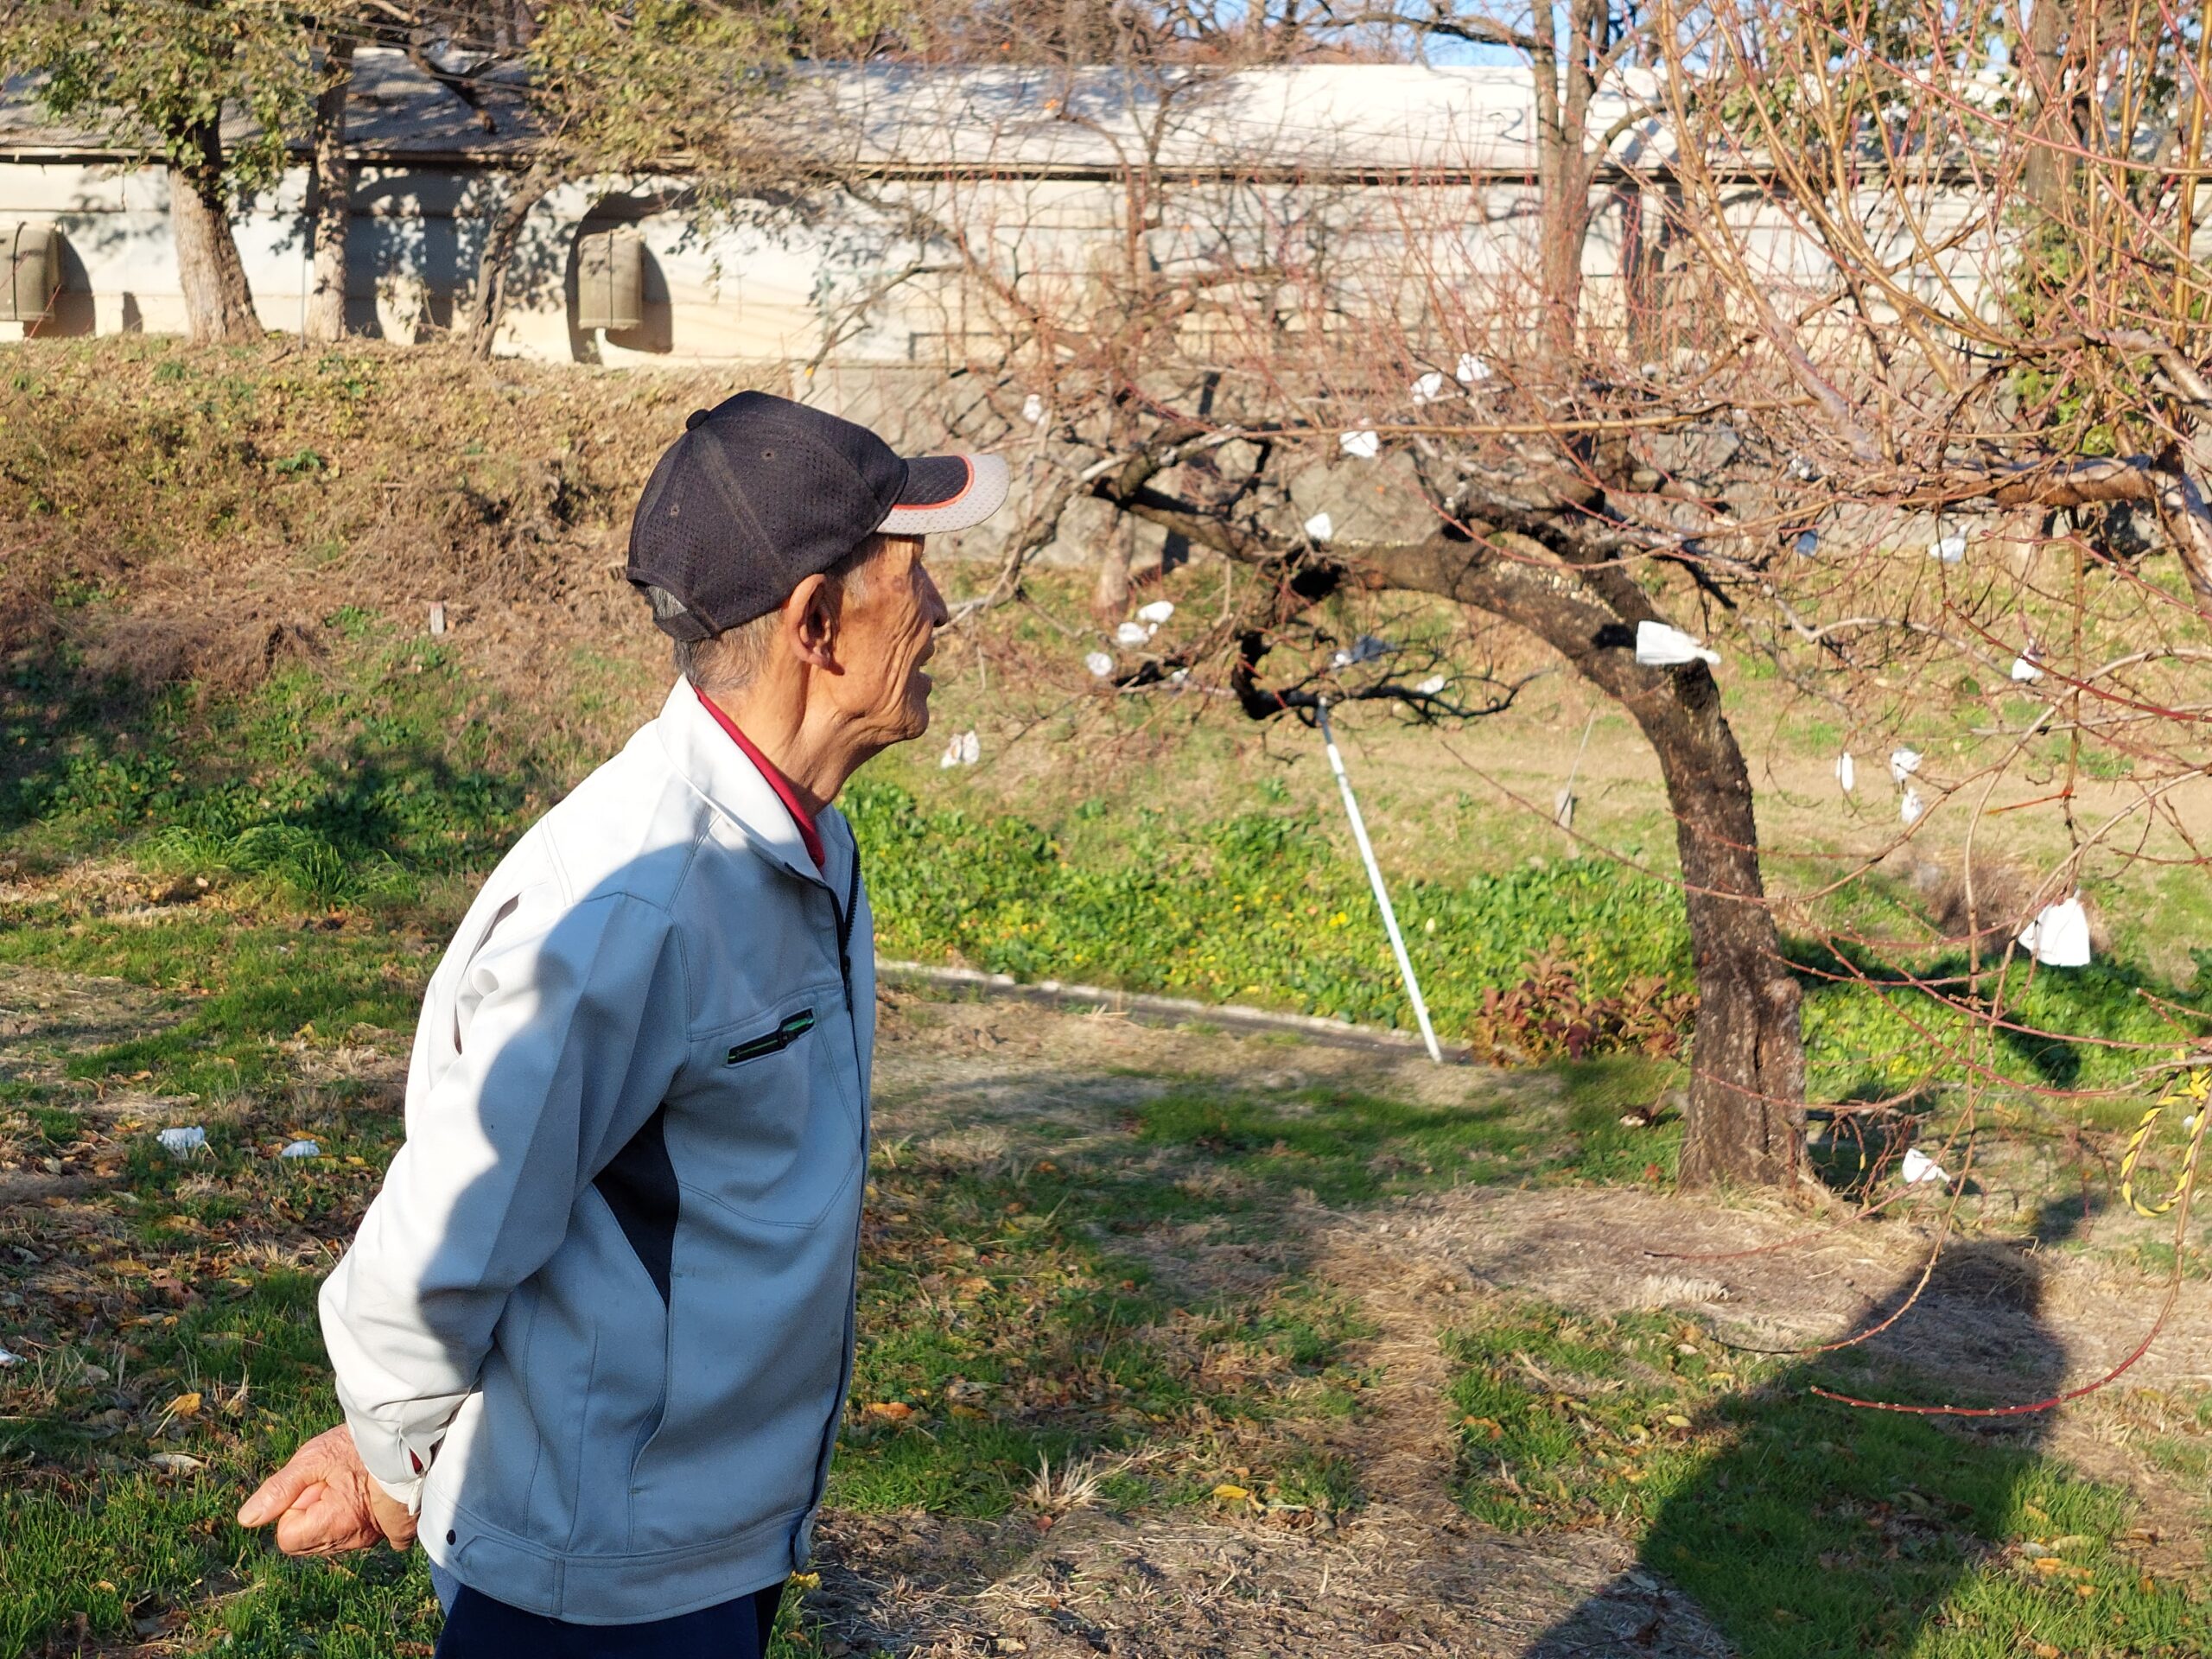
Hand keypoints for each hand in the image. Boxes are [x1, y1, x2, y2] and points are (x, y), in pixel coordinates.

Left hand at [237, 1423, 417, 1555]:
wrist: (406, 1439)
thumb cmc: (358, 1447)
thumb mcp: (312, 1458)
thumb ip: (278, 1490)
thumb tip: (246, 1519)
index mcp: (333, 1523)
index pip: (287, 1538)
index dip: (292, 1509)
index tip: (312, 1486)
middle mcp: (351, 1539)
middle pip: (304, 1541)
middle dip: (308, 1513)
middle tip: (331, 1482)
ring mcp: (366, 1539)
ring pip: (323, 1538)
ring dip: (326, 1514)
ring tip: (347, 1484)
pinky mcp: (377, 1533)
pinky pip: (344, 1535)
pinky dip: (344, 1517)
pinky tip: (356, 1494)